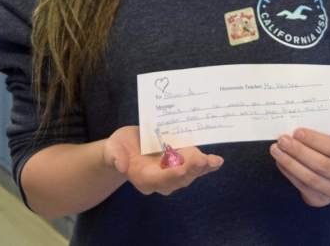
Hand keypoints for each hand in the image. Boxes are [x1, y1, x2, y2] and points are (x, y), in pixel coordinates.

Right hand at [103, 126, 223, 195]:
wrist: (126, 149)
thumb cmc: (118, 149)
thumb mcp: (112, 149)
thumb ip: (115, 156)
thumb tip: (121, 165)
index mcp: (144, 178)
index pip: (160, 180)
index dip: (172, 173)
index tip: (183, 167)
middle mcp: (161, 180)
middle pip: (179, 178)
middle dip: (191, 169)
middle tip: (202, 160)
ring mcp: (173, 173)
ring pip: (190, 173)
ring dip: (202, 167)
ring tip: (213, 161)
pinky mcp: (181, 164)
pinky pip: (195, 167)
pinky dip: (207, 165)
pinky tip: (216, 162)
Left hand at [270, 128, 329, 206]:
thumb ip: (318, 137)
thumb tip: (293, 132)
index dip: (315, 140)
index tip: (297, 132)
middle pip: (322, 165)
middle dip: (299, 152)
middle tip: (282, 140)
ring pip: (311, 178)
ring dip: (290, 163)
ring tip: (276, 150)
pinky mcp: (321, 200)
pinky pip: (303, 187)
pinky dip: (289, 173)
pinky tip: (280, 162)